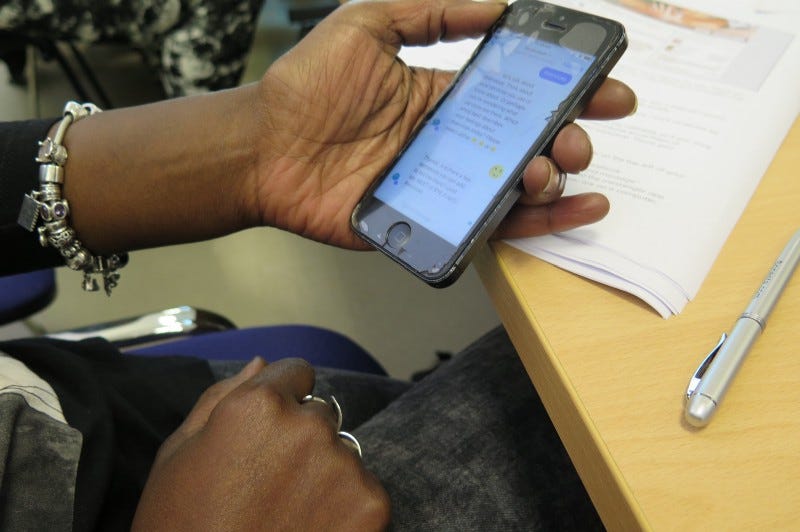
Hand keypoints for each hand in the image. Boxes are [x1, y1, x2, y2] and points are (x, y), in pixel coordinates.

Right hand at [132, 358, 388, 530]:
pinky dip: (347, 508)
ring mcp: (343, 465)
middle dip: (303, 438)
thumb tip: (261, 363)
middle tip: (272, 485)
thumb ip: (222, 397)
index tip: (271, 431)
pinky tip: (312, 531)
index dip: (283, 400)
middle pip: (321, 414)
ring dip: (325, 473)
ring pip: (343, 453)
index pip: (297, 372)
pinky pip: (365, 489)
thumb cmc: (179, 526)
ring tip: (289, 515)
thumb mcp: (178, 455)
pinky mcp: (371, 504)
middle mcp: (307, 425)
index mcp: (257, 405)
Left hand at [252, 0, 636, 248]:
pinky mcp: (433, 220)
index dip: (566, 87)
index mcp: (445, 95)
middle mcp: (453, 141)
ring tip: (562, 163)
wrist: (264, 148)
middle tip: (584, 131)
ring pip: (519, 184)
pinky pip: (493, 225)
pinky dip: (537, 222)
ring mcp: (445, 184)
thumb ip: (431, 11)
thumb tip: (500, 3)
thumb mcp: (367, 24)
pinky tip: (573, 207)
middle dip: (570, 134)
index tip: (605, 82)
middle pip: (529, 142)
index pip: (519, 93)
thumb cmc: (307, 85)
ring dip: (556, 175)